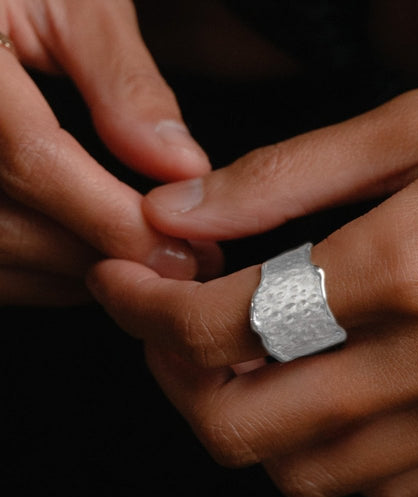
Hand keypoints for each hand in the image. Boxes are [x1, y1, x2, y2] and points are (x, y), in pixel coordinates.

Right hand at [0, 0, 214, 305]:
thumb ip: (123, 82)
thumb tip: (181, 165)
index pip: (30, 159)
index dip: (110, 216)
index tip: (176, 248)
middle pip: (6, 226)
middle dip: (100, 256)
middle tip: (176, 267)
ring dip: (73, 274)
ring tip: (142, 267)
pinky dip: (37, 273)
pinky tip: (87, 262)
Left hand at [89, 48, 417, 496]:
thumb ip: (282, 177)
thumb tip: (182, 211)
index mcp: (410, 266)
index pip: (226, 327)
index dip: (148, 311)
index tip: (125, 284)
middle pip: (250, 428)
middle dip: (181, 384)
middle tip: (173, 334)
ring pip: (315, 473)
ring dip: (255, 425)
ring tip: (250, 365)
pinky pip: (400, 487)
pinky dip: (341, 454)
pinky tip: (341, 396)